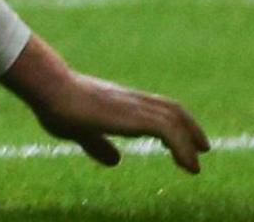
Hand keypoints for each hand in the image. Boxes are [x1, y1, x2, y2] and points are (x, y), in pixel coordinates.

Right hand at [7, 38, 206, 169]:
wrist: (51, 88)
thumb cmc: (56, 104)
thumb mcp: (78, 130)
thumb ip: (97, 144)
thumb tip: (115, 160)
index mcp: (118, 101)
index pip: (154, 106)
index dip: (171, 121)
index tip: (181, 139)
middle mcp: (131, 100)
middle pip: (171, 108)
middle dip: (190, 128)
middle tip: (203, 148)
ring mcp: (134, 106)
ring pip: (174, 117)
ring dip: (190, 140)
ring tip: (196, 164)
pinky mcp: (135, 117)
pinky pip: (170, 132)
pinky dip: (183, 148)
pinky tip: (188, 166)